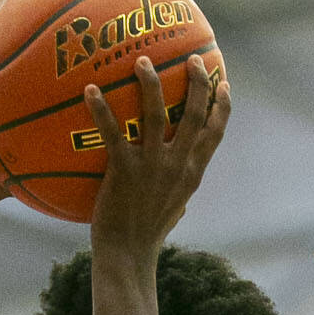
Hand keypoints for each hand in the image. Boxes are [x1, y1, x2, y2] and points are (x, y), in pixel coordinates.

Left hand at [87, 52, 229, 257]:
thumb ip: (179, 189)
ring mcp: (151, 167)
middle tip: (192, 58)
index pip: (215, 132)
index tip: (223, 84)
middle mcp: (177, 165)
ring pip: (157, 113)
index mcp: (191, 173)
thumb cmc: (146, 234)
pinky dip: (101, 109)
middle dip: (197, 81)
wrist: (127, 256)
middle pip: (194, 113)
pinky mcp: (124, 171)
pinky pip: (113, 132)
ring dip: (151, 82)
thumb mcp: (172, 209)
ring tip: (141, 61)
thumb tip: (181, 183)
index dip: (222, 105)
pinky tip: (90, 90)